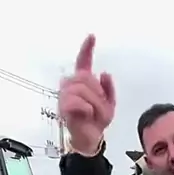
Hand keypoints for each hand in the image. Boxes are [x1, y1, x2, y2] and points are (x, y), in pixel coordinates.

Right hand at [58, 34, 115, 154]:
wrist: (91, 138)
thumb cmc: (97, 120)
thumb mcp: (109, 104)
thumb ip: (109, 88)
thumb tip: (105, 74)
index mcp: (83, 83)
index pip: (83, 62)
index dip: (87, 49)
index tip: (92, 37)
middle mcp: (72, 86)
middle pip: (85, 78)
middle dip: (98, 93)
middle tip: (99, 106)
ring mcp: (66, 96)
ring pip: (82, 90)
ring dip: (94, 104)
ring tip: (94, 113)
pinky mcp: (63, 108)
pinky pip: (77, 102)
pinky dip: (86, 109)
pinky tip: (87, 114)